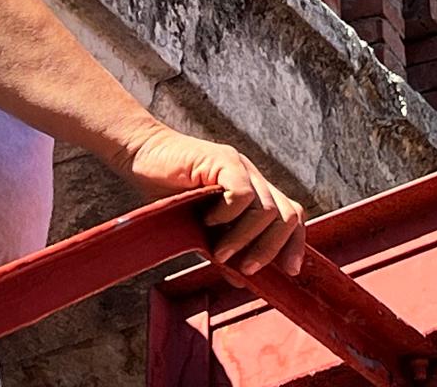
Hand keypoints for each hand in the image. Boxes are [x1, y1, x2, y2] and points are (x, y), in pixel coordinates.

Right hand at [117, 123, 306, 274]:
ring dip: (245, 239)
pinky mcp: (224, 159)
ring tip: (220, 253)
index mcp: (254, 193)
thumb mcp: (201, 231)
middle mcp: (253, 178)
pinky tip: (207, 221)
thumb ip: (223, 250)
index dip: (294, 244)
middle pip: (286, 216)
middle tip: (248, 269)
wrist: (142, 156)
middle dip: (271, 249)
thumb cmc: (169, 193)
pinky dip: (228, 216)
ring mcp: (241, 167)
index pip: (290, 217)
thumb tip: (241, 280)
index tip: (289, 272)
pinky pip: (241, 194)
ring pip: (266, 210)